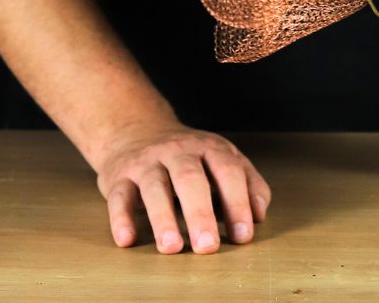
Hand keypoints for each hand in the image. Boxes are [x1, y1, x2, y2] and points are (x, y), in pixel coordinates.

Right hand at [95, 123, 270, 253]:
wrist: (136, 130)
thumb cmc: (188, 156)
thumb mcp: (220, 159)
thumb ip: (247, 182)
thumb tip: (259, 215)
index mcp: (208, 147)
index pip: (227, 171)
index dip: (238, 202)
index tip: (244, 235)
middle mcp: (177, 151)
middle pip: (190, 179)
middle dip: (200, 213)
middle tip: (208, 246)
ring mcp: (147, 162)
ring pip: (154, 187)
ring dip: (163, 218)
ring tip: (172, 247)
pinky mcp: (119, 177)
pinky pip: (119, 196)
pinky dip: (121, 218)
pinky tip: (128, 239)